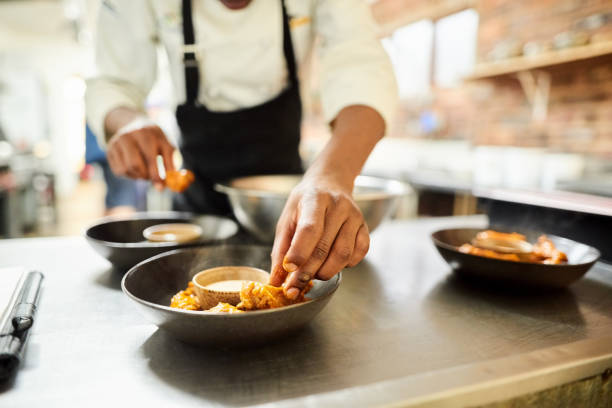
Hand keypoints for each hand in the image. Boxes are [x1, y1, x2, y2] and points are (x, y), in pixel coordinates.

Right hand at [107, 125, 174, 188]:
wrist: (134, 124)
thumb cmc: (155, 140)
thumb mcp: (166, 146)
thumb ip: (169, 164)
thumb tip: (166, 184)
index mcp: (147, 132)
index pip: (150, 157)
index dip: (156, 174)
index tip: (161, 186)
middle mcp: (129, 135)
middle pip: (134, 164)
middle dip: (145, 176)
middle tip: (152, 179)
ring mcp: (117, 142)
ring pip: (126, 169)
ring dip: (138, 176)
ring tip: (145, 171)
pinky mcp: (110, 149)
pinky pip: (118, 171)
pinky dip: (129, 175)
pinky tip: (135, 168)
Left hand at [269, 176, 369, 298]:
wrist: (330, 183)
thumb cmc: (305, 203)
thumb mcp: (287, 219)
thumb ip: (281, 250)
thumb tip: (276, 280)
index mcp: (315, 199)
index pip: (309, 229)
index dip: (299, 252)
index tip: (289, 269)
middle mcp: (338, 206)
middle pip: (325, 247)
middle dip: (308, 272)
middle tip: (295, 286)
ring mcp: (355, 216)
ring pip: (343, 254)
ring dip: (326, 272)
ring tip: (313, 275)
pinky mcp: (365, 227)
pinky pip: (359, 253)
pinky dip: (345, 265)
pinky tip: (332, 263)